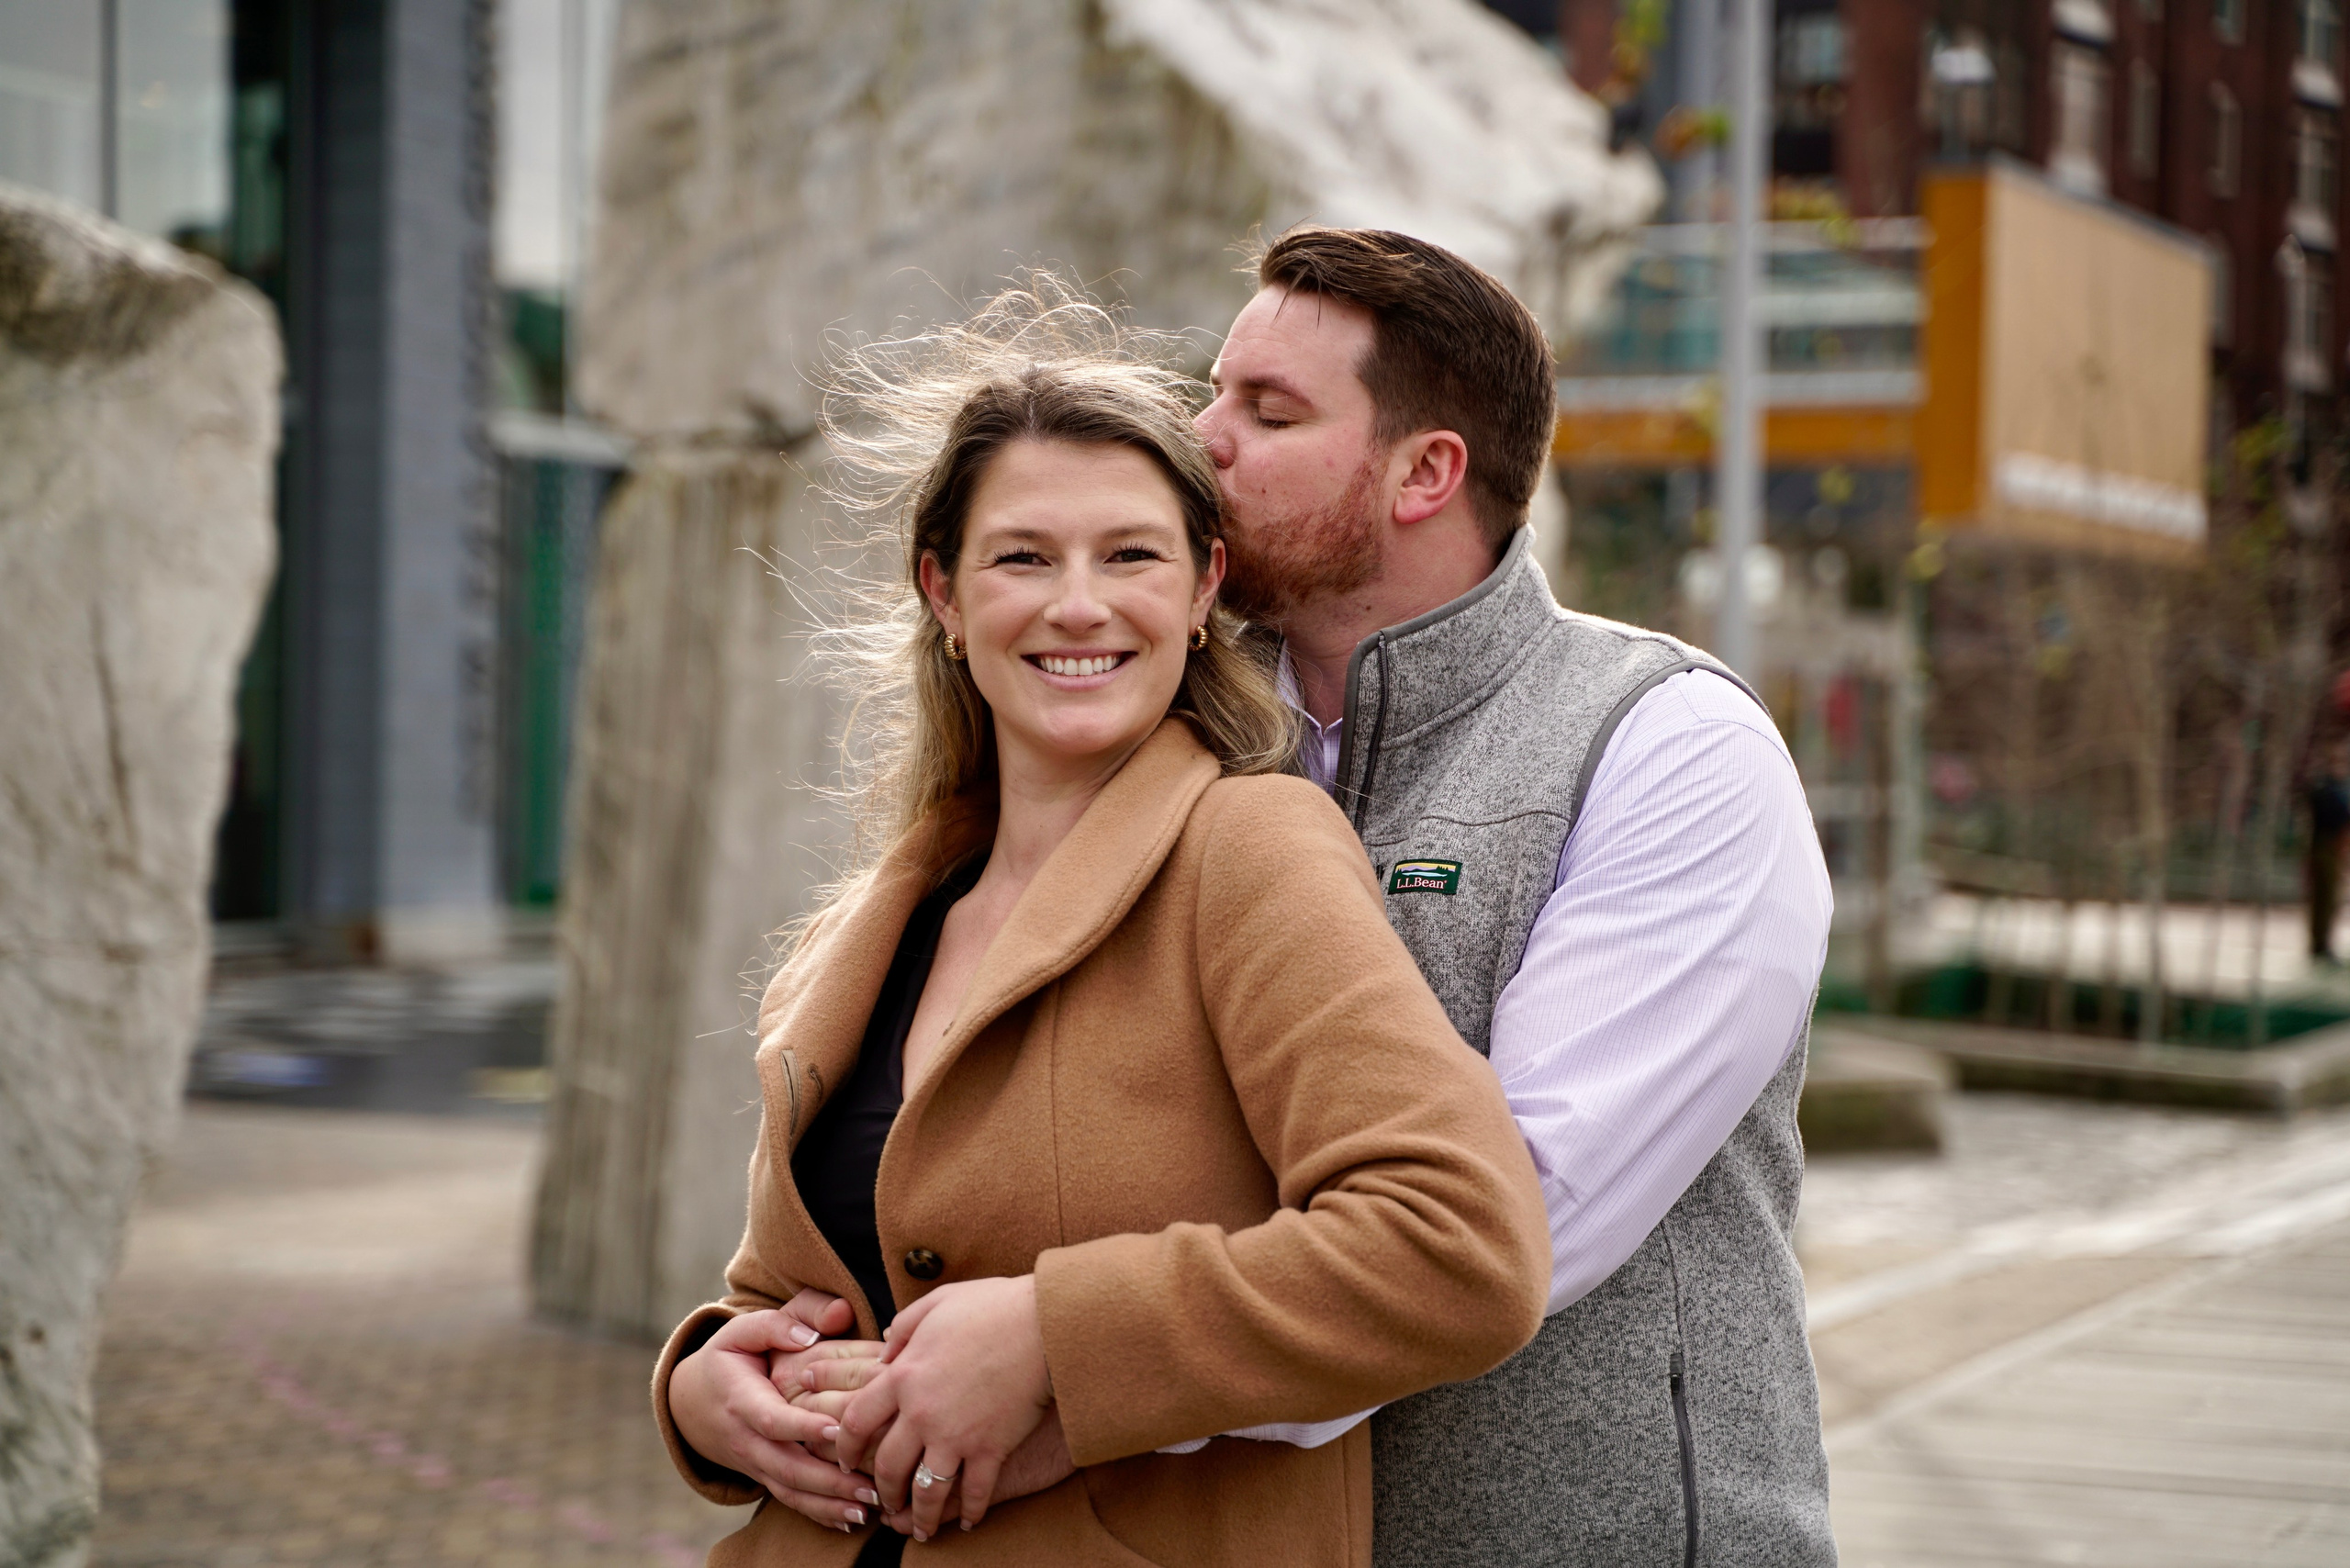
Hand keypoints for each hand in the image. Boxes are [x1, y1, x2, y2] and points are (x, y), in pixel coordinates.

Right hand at [668, 1291, 881, 1529]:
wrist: (693, 1402)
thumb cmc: (730, 1359)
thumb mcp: (743, 1331)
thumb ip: (780, 1324)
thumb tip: (824, 1324)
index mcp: (742, 1401)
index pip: (772, 1419)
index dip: (802, 1427)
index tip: (837, 1429)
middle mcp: (747, 1439)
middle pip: (786, 1467)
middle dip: (827, 1480)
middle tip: (869, 1487)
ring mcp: (754, 1463)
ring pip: (790, 1490)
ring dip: (829, 1503)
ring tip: (868, 1508)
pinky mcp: (764, 1476)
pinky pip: (790, 1500)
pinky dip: (819, 1514)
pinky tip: (850, 1520)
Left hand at [830, 1275, 1053, 1539]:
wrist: (1045, 1324)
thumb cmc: (993, 1307)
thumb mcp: (937, 1304)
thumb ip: (903, 1328)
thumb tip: (884, 1352)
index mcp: (903, 1375)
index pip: (857, 1420)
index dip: (844, 1446)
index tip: (845, 1459)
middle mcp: (922, 1412)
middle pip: (887, 1466)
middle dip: (883, 1490)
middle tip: (884, 1501)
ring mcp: (956, 1435)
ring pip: (925, 1491)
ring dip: (920, 1514)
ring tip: (921, 1526)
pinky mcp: (991, 1449)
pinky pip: (974, 1493)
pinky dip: (971, 1512)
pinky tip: (970, 1521)